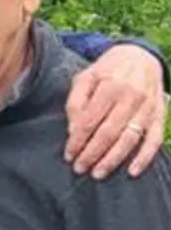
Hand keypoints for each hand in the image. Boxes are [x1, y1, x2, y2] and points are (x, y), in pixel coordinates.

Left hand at [64, 44, 166, 178]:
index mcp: (109, 85)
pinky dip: (144, 157)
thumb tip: (74, 131)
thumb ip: (76, 102)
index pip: (89, 120)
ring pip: (129, 139)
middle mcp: (131, 97)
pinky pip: (154, 140)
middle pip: (108, 132)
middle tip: (79, 168)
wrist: (140, 56)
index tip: (68, 155)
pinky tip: (132, 171)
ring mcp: (148, 107)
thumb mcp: (85, 77)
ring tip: (98, 173)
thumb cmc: (107, 70)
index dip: (77, 140)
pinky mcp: (160, 115)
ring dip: (113, 159)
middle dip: (92, 154)